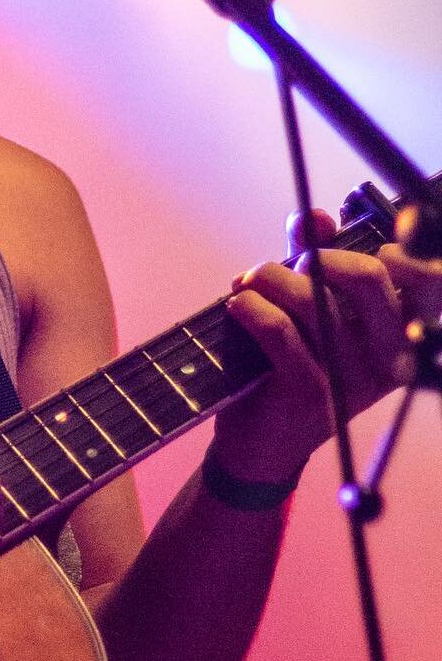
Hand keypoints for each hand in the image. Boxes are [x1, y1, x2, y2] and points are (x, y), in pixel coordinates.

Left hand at [213, 208, 441, 482]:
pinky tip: (238, 305)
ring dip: (269, 278)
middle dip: (319, 255)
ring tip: (249, 284)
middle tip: (292, 263)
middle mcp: (390, 358)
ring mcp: (352, 381)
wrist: (263, 443)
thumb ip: (317, 257)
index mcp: (404, 334)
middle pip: (370, 277)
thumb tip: (316, 217)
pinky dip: (251, 308)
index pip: (429, 280)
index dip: (406, 249)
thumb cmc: (294, 365)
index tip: (368, 243)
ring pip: (312, 299)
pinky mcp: (310, 395)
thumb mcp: (314, 308)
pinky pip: (279, 330)